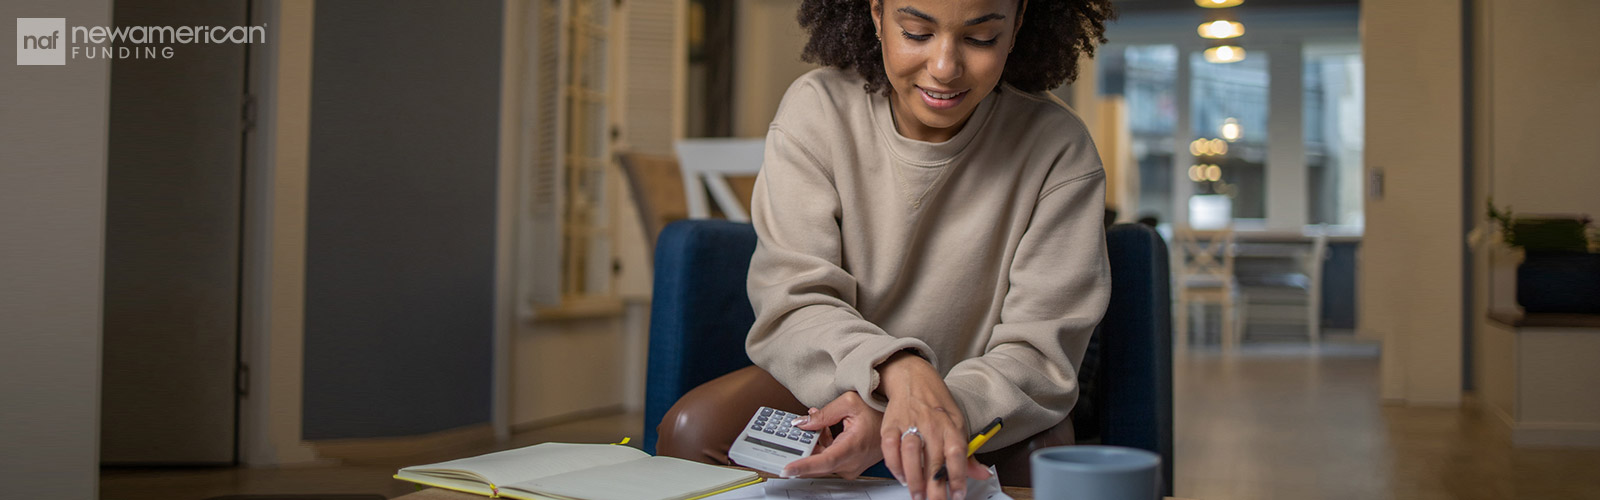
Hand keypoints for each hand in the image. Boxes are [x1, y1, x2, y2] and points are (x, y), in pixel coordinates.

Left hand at [781, 390, 884, 478]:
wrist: (894, 422)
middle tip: (789, 437)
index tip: (787, 469)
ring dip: (813, 446)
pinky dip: (821, 447)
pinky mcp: (850, 466)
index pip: (824, 461)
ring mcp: (851, 467)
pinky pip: (828, 461)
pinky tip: (822, 430)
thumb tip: (803, 423)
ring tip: (813, 423)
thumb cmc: (878, 411)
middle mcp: (852, 462)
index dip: (803, 466)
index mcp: (853, 447)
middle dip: (801, 451)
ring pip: (821, 462)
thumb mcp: (849, 403)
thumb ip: (823, 414)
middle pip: (818, 464)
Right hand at [877, 352, 991, 499]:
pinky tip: (901, 476)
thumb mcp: (958, 425)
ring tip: (917, 494)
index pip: (957, 454)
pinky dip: (894, 465)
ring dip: (914, 479)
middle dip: (934, 487)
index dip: (958, 477)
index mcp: (951, 426)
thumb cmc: (937, 404)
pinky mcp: (891, 425)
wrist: (913, 378)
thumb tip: (983, 474)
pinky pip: (890, 448)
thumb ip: (968, 454)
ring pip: (910, 454)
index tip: (958, 495)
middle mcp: (931, 425)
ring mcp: (909, 424)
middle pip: (933, 461)